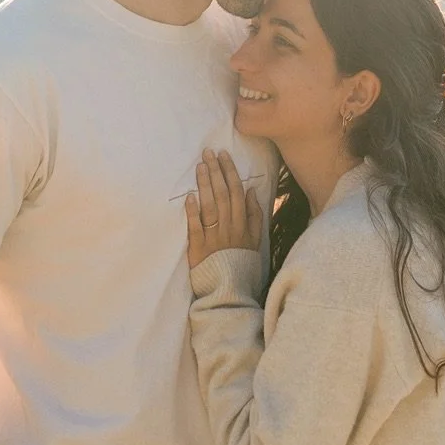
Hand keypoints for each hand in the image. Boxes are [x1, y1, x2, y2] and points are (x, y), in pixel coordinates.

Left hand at [186, 149, 262, 267]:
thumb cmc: (241, 263)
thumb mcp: (255, 240)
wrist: (230, 290)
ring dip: (205, 185)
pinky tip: (190, 196)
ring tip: (200, 166)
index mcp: (243, 225)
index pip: (237, 192)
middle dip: (216, 171)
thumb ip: (255, 215)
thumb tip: (251, 191)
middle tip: (208, 153)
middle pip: (223, 195)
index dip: (230, 172)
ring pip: (210, 206)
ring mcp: (213, 237)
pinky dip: (193, 212)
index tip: (223, 155)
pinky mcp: (198, 248)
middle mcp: (229, 228)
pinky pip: (196, 227)